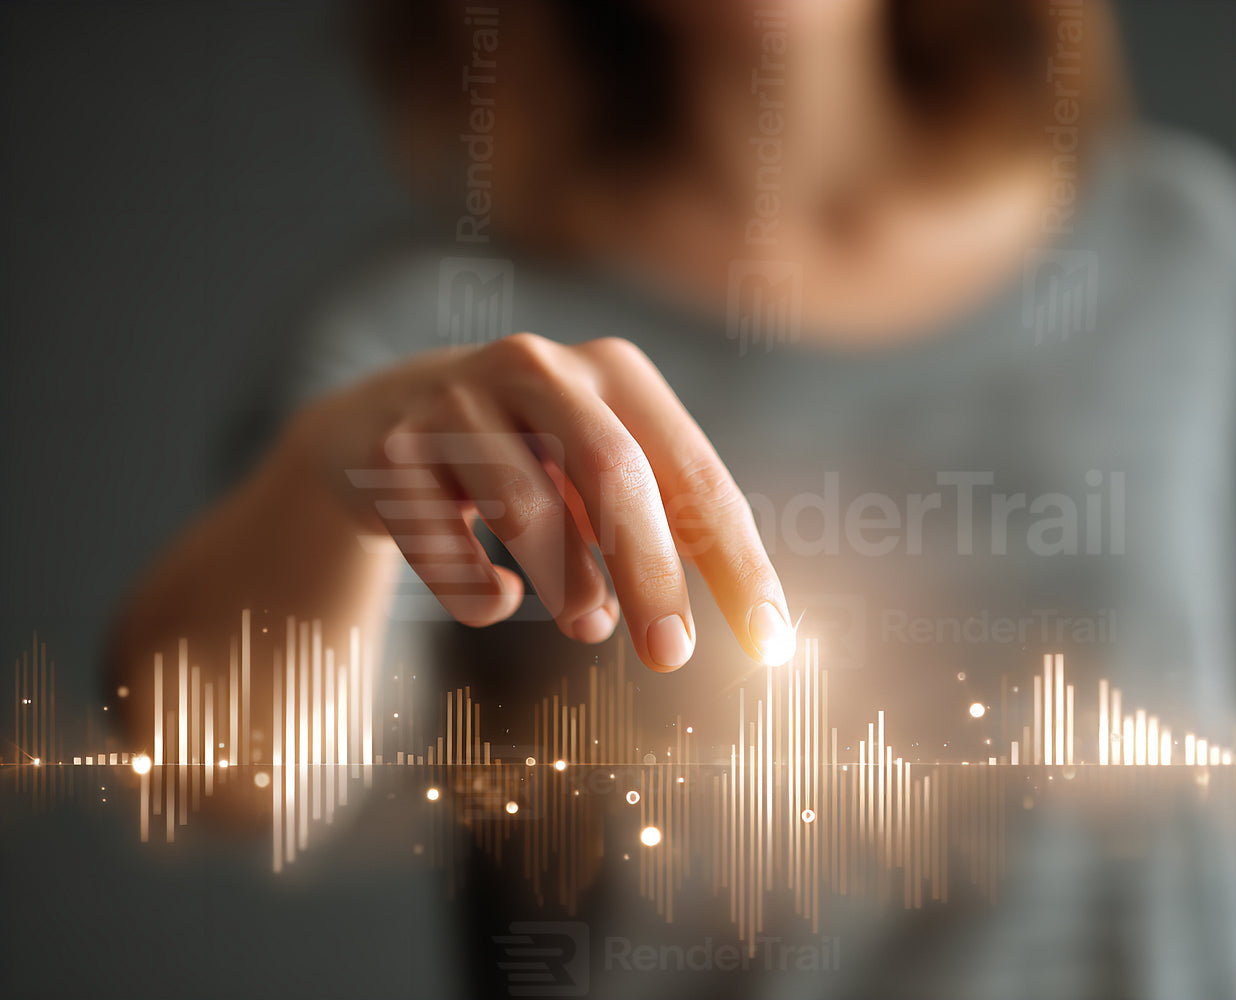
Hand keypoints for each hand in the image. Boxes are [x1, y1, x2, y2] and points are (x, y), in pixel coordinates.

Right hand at [283, 333, 795, 670]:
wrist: (380, 422)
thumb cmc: (530, 461)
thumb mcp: (598, 476)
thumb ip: (652, 534)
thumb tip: (687, 634)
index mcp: (615, 372)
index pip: (695, 475)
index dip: (737, 562)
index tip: (770, 643)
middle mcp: (538, 368)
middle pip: (613, 473)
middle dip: (652, 576)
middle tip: (673, 658)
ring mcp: (456, 402)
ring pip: (526, 510)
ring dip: (566, 587)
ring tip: (585, 622)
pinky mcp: (391, 452)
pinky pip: (448, 550)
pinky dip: (483, 595)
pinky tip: (501, 594)